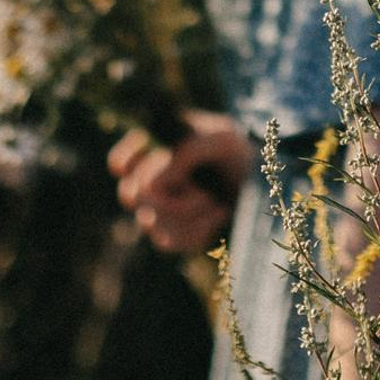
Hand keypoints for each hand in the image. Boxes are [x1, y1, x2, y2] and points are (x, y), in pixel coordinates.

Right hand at [108, 110, 250, 253]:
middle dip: (165, 191)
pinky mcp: (175, 235)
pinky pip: (171, 241)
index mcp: (155, 152)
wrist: (260, 181)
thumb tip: (156, 182)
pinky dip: (199, 228)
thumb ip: (190, 150)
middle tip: (197, 183)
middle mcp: (150, 184)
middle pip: (130, 194)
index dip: (128, 161)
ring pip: (151, 222)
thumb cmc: (235, 152)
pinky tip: (218, 212)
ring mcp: (159, 212)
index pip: (119, 163)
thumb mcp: (222, 138)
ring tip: (212, 198)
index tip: (155, 152)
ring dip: (187, 210)